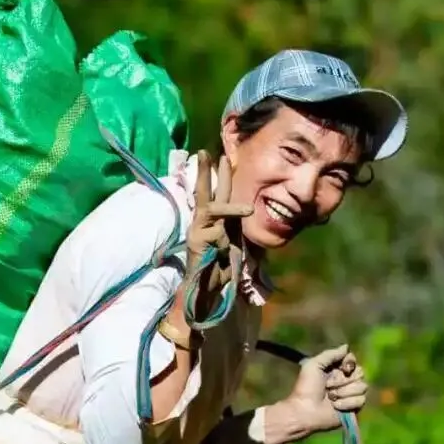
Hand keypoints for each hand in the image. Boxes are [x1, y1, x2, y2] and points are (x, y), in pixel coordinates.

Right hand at [184, 150, 252, 303]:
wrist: (206, 290)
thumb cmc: (220, 270)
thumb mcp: (233, 245)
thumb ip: (236, 231)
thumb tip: (247, 215)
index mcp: (214, 222)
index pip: (218, 195)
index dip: (221, 177)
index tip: (223, 159)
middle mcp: (203, 222)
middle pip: (206, 192)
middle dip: (207, 171)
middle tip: (206, 152)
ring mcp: (198, 229)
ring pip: (215, 207)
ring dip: (230, 202)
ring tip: (243, 200)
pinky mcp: (196, 238)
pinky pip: (217, 229)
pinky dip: (226, 233)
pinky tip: (226, 244)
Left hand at [263, 343, 367, 443]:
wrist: (305, 410)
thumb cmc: (306, 387)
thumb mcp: (314, 365)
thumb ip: (330, 354)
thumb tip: (346, 347)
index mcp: (336, 369)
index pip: (352, 360)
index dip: (349, 363)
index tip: (343, 368)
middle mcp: (346, 380)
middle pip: (360, 372)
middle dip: (342, 380)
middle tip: (328, 386)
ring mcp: (351, 394)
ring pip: (362, 387)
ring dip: (343, 392)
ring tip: (331, 397)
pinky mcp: (354, 408)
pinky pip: (361, 400)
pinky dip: (346, 403)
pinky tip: (335, 406)